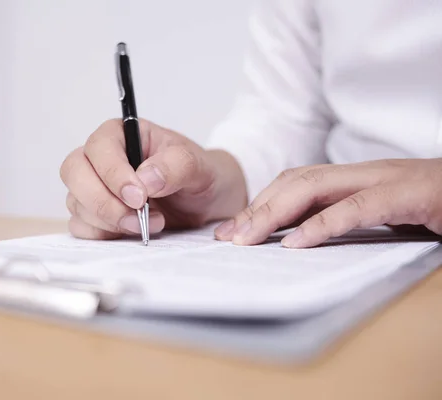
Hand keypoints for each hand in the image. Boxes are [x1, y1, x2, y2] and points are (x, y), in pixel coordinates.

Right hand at [60, 118, 246, 238]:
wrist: (205, 202)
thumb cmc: (198, 174)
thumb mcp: (198, 165)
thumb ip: (175, 165)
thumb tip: (145, 178)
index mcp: (121, 134)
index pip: (99, 148)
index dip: (113, 174)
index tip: (139, 197)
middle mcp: (101, 158)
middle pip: (74, 172)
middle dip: (103, 201)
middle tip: (137, 218)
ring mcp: (93, 187)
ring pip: (76, 202)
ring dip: (109, 221)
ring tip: (150, 224)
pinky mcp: (94, 214)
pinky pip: (80, 226)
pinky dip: (103, 234)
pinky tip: (132, 231)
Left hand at [214, 158, 441, 247]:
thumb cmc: (431, 206)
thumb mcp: (378, 215)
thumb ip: (341, 221)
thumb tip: (295, 243)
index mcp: (351, 178)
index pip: (293, 185)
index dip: (259, 205)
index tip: (229, 232)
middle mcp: (361, 173)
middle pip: (294, 182)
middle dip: (257, 209)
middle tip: (226, 238)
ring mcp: (385, 179)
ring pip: (316, 187)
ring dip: (276, 213)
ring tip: (247, 239)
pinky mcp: (411, 193)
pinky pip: (359, 207)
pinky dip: (324, 224)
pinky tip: (297, 243)